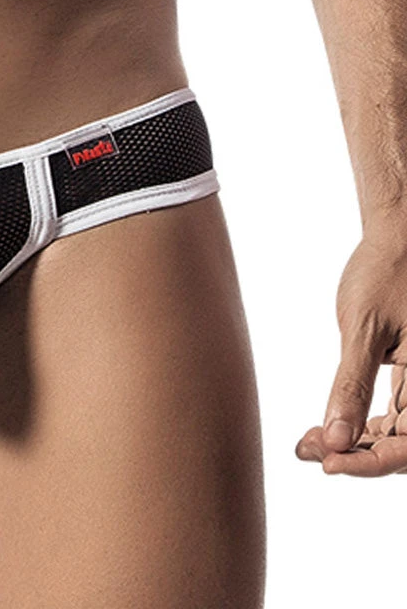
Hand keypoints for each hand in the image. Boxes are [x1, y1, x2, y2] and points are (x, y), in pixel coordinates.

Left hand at [296, 232, 406, 474]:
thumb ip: (352, 386)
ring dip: (354, 443)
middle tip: (309, 451)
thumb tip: (335, 439)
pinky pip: (394, 414)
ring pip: (399, 434)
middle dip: (357, 455)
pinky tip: (321, 428)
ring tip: (307, 442)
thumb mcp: (363, 330)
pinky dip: (359, 423)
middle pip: (406, 446)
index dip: (372, 463)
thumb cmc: (385, 274)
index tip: (329, 463)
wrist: (398, 240)